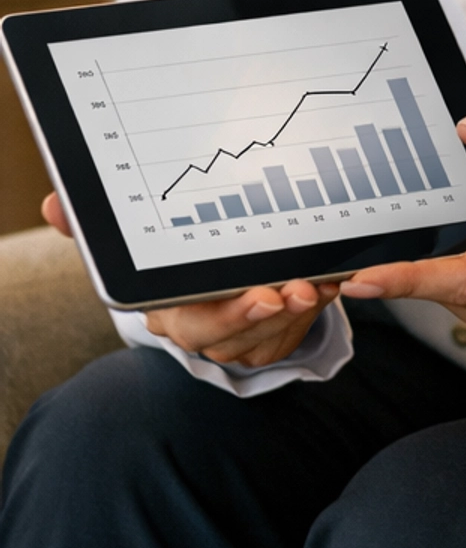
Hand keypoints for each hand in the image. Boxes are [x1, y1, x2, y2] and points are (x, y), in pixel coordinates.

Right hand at [41, 191, 340, 368]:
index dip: (229, 312)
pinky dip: (314, 313)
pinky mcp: (262, 342)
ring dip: (300, 312)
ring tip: (323, 280)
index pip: (192, 321)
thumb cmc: (169, 252)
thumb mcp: (135, 233)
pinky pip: (290, 337)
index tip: (264, 291)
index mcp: (165, 308)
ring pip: (266, 338)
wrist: (202, 273)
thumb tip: (53, 206)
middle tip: (299, 289)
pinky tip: (330, 283)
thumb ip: (97, 223)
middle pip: (233, 338)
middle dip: (269, 314)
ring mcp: (231, 341)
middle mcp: (197, 331)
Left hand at [338, 90, 465, 342]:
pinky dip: (440, 287)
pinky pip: (461, 309)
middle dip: (396, 280)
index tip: (365, 278)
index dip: (415, 279)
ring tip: (405, 248)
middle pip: (452, 293)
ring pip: (452, 302)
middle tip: (339, 266)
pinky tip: (441, 260)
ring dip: (420, 280)